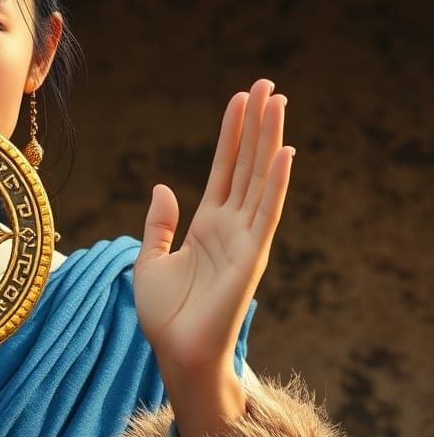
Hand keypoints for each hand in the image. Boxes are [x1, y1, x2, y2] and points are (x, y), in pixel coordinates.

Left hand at [132, 78, 292, 383]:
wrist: (176, 351)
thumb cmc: (164, 314)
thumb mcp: (150, 260)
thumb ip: (159, 223)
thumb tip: (163, 186)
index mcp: (206, 224)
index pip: (224, 168)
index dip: (232, 134)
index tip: (240, 99)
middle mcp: (230, 226)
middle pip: (247, 164)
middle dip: (256, 125)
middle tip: (266, 85)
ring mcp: (244, 239)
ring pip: (261, 179)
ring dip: (270, 141)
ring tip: (277, 102)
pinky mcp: (252, 257)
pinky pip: (267, 213)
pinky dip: (278, 183)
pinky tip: (286, 153)